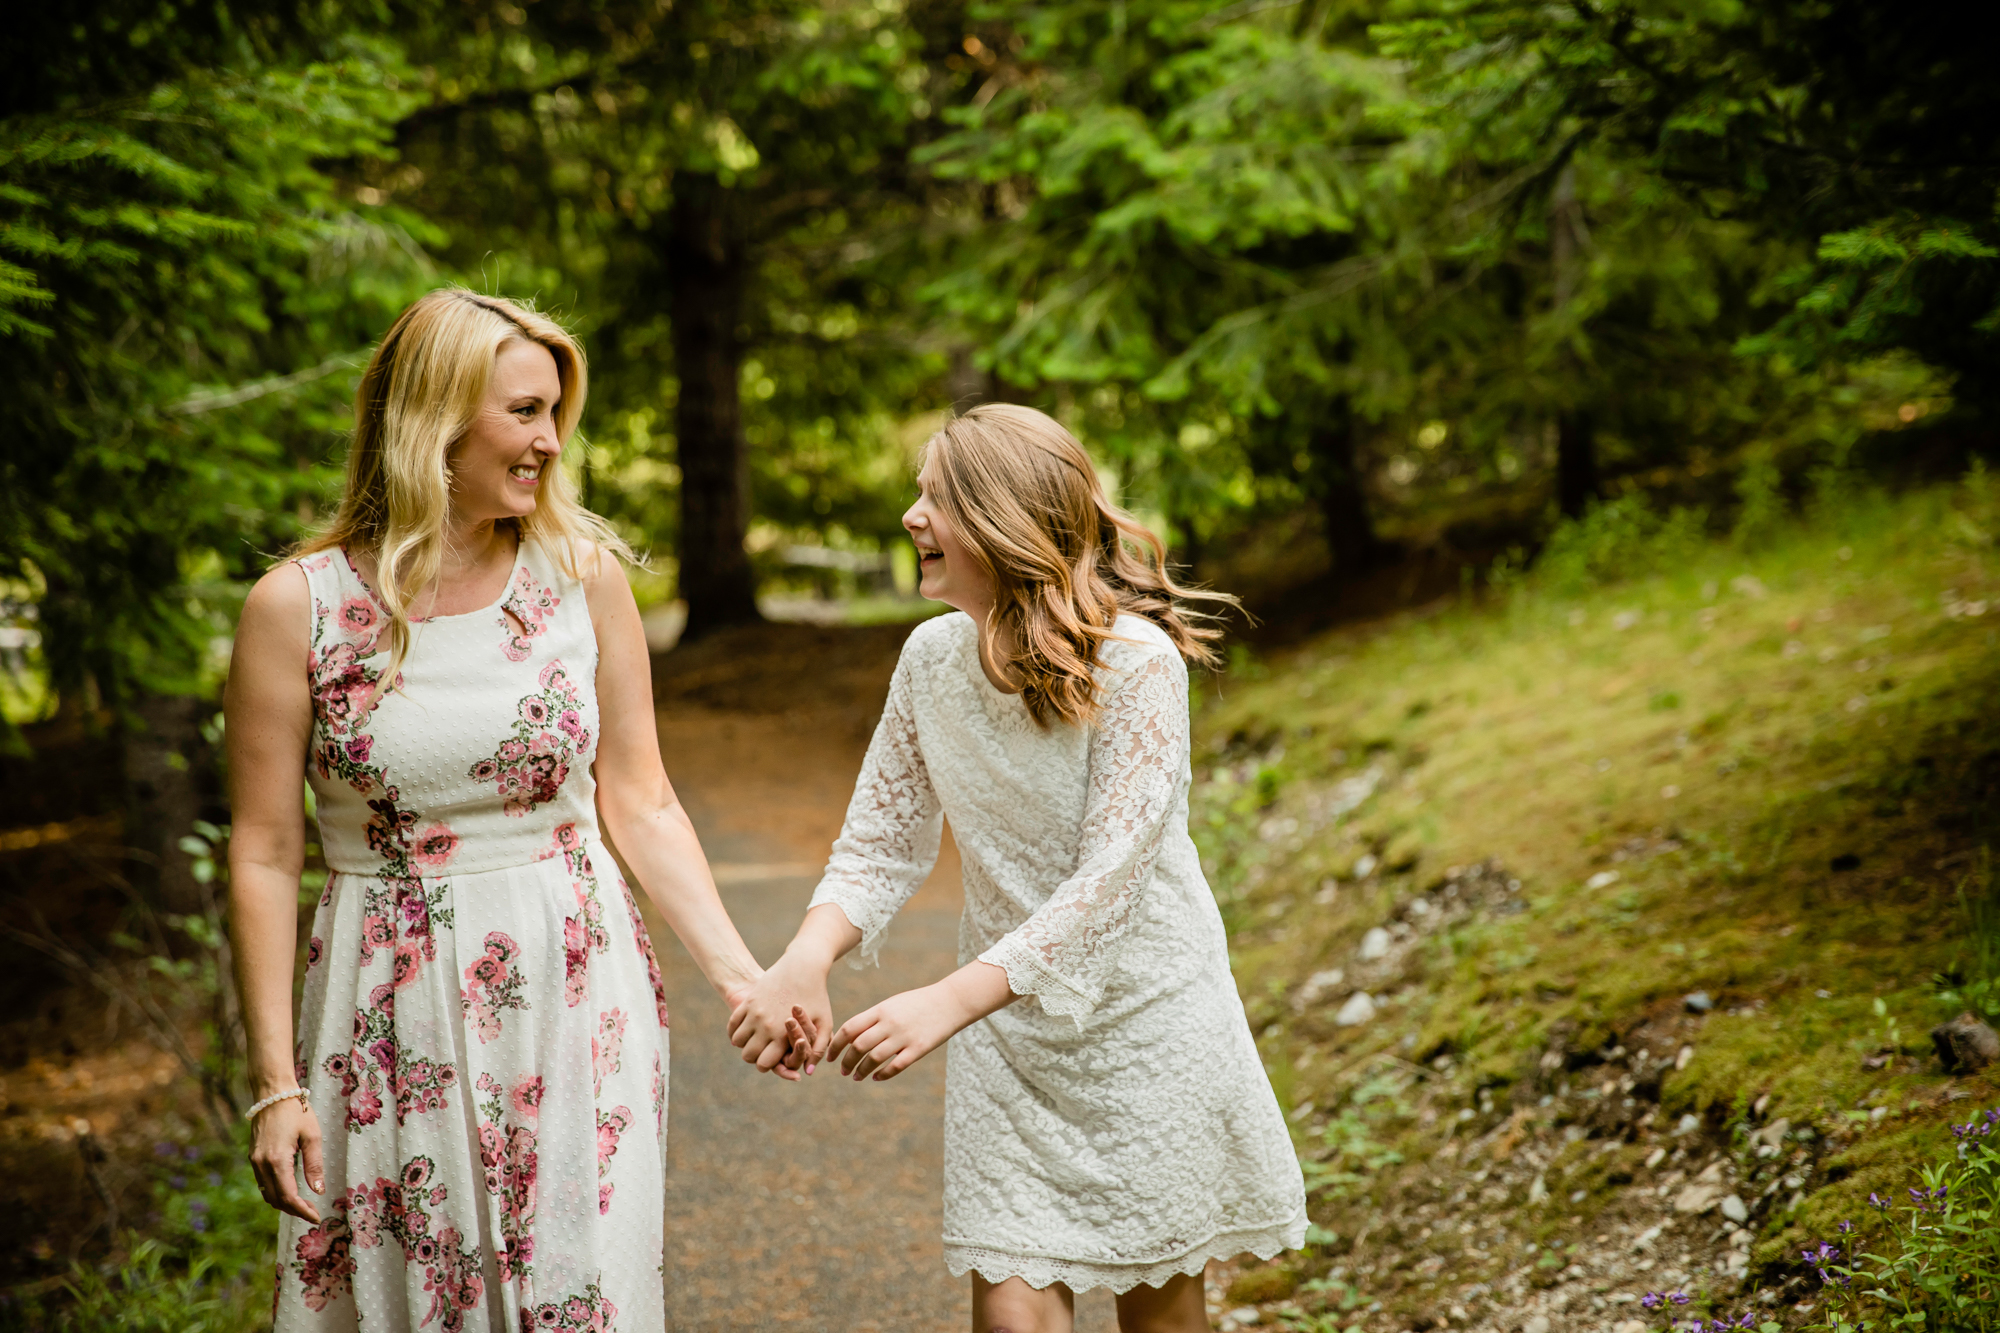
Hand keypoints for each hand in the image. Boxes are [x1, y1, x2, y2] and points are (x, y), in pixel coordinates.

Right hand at [248, 1098, 323, 1223]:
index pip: (288, 1197)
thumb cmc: (296, 1111)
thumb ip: (314, 1165)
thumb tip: (318, 1191)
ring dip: (284, 1204)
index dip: (302, 1211)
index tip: (316, 1218)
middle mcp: (261, 1164)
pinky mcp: (253, 1157)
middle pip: (276, 1200)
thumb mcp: (312, 1136)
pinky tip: (290, 1191)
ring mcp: (255, 1161)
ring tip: (304, 1205)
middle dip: (294, 1211)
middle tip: (313, 1213)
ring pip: (267, 1194)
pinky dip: (276, 1193)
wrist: (273, 1094)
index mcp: (277, 1160)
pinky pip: (263, 1183)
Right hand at [727, 951, 832, 1079]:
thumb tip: (807, 1073)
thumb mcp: (824, 1023)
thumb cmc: (817, 996)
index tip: (772, 1060)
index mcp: (782, 1034)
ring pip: (737, 1041)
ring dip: (744, 1044)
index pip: (764, 1064)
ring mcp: (754, 1012)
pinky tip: (745, 1031)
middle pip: (747, 1056)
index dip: (767, 1066)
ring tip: (754, 1041)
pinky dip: (735, 1031)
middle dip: (754, 1057)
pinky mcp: (748, 1001)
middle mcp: (765, 1025)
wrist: (803, 966)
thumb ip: (818, 1049)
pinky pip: (732, 1024)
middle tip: (762, 1052)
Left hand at [829, 983, 976, 1081]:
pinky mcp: (919, 1049)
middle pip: (858, 1046)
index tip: (831, 1056)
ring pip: (874, 1059)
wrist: (950, 1001)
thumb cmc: (918, 1003)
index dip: (836, 1044)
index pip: (850, 1028)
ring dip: (861, 1071)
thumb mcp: (892, 1005)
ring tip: (856, 1077)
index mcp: (881, 1010)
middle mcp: (890, 1023)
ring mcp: (904, 1037)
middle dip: (847, 1061)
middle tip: (843, 1071)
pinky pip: (895, 1067)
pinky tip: (876, 1077)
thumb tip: (851, 1036)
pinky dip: (882, 1075)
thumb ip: (873, 1019)